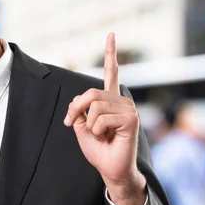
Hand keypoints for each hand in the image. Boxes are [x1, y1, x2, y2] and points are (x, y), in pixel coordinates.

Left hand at [64, 33, 146, 204]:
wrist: (110, 170)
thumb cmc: (99, 150)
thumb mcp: (82, 126)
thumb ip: (80, 109)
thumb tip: (80, 101)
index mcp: (111, 100)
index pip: (112, 73)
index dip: (111, 53)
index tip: (112, 34)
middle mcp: (121, 101)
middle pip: (90, 93)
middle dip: (76, 109)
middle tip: (72, 123)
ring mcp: (128, 109)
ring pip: (95, 106)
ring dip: (90, 125)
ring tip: (100, 135)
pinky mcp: (131, 119)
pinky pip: (102, 118)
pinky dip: (98, 130)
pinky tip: (108, 137)